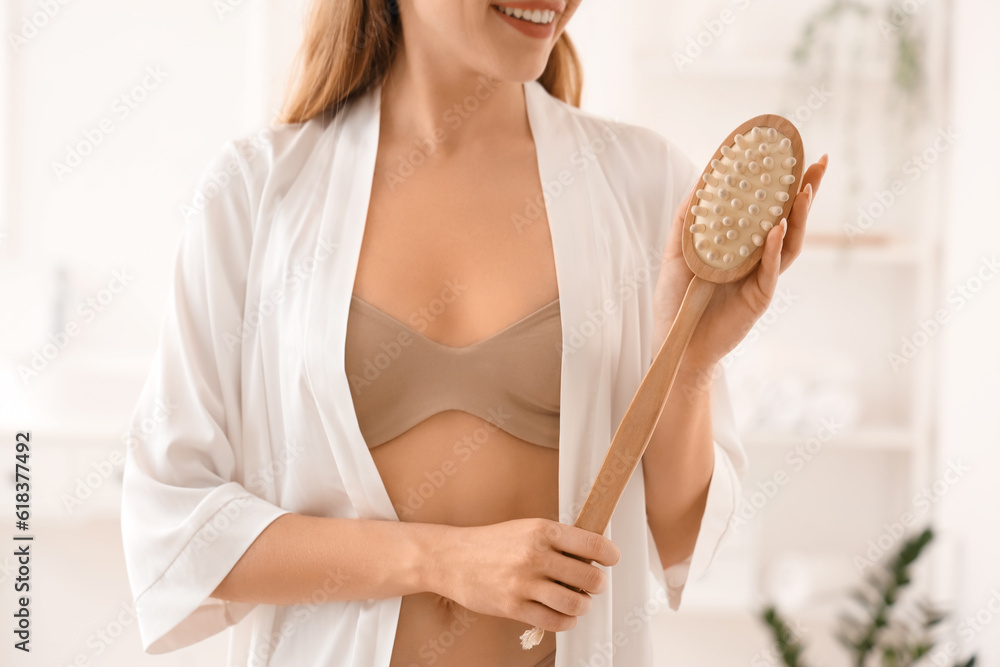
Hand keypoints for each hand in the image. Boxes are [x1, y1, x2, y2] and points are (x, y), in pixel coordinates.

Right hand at [427, 518, 620, 632]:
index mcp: (543, 531)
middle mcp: (536, 556)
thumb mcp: (526, 528)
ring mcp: (524, 583)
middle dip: (597, 584)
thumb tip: (593, 554)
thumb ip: (558, 540)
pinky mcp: (514, 607)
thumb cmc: (492, 543)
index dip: (610, 555)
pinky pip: (554, 621)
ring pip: (575, 603)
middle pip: (591, 578)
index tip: (610, 560)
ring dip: (583, 605)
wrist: (452, 558)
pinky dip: (566, 621)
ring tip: (577, 600)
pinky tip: (562, 613)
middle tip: (592, 583)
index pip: (594, 545)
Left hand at [651, 154, 828, 368]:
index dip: (780, 184)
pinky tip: (777, 227)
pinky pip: (770, 269)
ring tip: (804, 189)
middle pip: (788, 219)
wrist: (676, 340)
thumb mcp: (676, 254)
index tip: (789, 154)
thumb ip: (687, 222)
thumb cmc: (677, 301)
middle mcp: (757, 259)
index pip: (766, 209)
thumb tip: (699, 185)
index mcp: (741, 246)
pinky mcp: (759, 298)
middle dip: (806, 191)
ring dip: (797, 215)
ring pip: (788, 242)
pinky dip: (774, 248)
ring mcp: (761, 278)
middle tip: (819, 162)